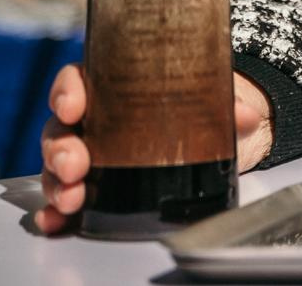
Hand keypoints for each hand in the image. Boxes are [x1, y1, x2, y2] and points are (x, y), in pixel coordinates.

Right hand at [35, 63, 273, 233]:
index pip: (78, 79)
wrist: (216, 134)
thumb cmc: (200, 103)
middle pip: (62, 129)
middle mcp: (95, 118)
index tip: (72, 106)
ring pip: (59, 165)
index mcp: (114, 84)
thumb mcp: (214, 97)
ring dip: (58, 183)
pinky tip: (57, 220)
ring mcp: (93, 153)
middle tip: (76, 165)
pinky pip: (68, 197)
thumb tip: (244, 116)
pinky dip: (58, 211)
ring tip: (72, 198)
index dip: (67, 91)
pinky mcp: (99, 185)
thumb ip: (227, 104)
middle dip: (61, 149)